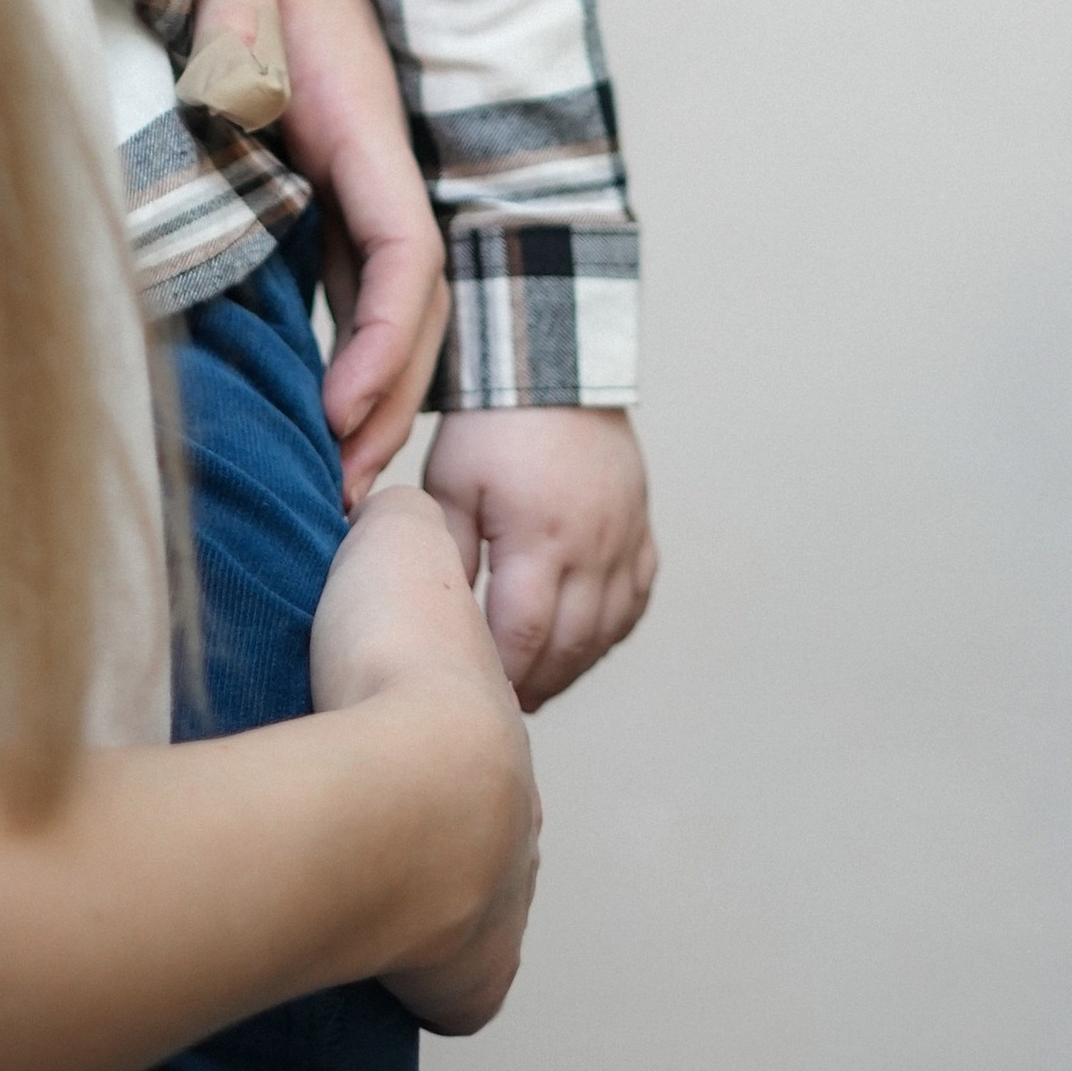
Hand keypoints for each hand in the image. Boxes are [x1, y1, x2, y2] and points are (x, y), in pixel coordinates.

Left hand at [185, 0, 449, 506]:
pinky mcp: (322, 174)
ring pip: (388, 299)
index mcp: (362, 120)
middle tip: (344, 491)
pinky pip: (350, 276)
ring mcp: (352, 169)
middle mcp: (372, 155)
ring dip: (374, 386)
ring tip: (338, 476)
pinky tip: (318, 405)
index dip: (385, 341)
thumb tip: (233, 110)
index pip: (405, 250)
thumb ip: (234, 45)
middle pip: (413, 300)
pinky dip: (346, 346)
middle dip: (388, 398)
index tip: (346, 412)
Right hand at [308, 486, 540, 1031]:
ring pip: (466, 912)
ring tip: (348, 892)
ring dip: (420, 908)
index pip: (468, 739)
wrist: (412, 771)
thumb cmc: (396, 664)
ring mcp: (504, 901)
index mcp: (495, 723)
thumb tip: (389, 507)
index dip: (421, 738)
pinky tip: (370, 967)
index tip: (375, 748)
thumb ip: (397, 526)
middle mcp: (514, 818)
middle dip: (427, 834)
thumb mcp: (397, 545)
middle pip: (475, 833)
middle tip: (355, 826)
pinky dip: (419, 985)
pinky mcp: (475, 979)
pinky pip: (453, 994)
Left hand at [424, 408, 657, 712]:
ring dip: (574, 664)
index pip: (523, 636)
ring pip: (609, 630)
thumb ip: (444, 553)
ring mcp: (625, 538)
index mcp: (540, 539)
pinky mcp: (641, 526)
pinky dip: (611, 629)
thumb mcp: (449, 484)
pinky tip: (584, 643)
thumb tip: (431, 615)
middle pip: (571, 644)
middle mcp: (593, 547)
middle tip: (504, 704)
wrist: (552, 365)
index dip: (500, 675)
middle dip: (537, 682)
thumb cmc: (492, 424)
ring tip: (538, 684)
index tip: (473, 694)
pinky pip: (637, 598)